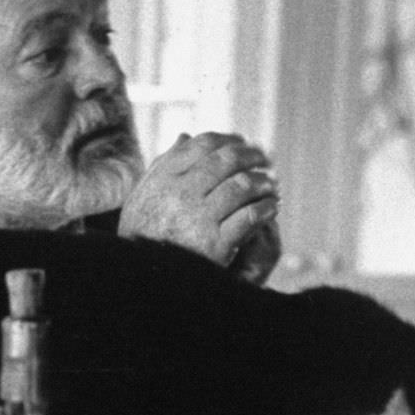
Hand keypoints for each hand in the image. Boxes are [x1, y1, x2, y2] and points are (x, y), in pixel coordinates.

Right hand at [118, 132, 280, 272]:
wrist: (144, 278)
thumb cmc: (144, 234)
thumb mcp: (142, 196)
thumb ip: (163, 165)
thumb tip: (185, 136)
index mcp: (164, 178)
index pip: (202, 145)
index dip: (228, 140)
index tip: (242, 143)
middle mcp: (180, 193)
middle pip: (226, 161)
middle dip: (252, 156)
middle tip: (265, 160)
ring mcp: (198, 218)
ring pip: (241, 187)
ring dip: (262, 183)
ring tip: (271, 185)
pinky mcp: (214, 243)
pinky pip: (249, 217)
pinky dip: (265, 209)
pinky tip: (272, 208)